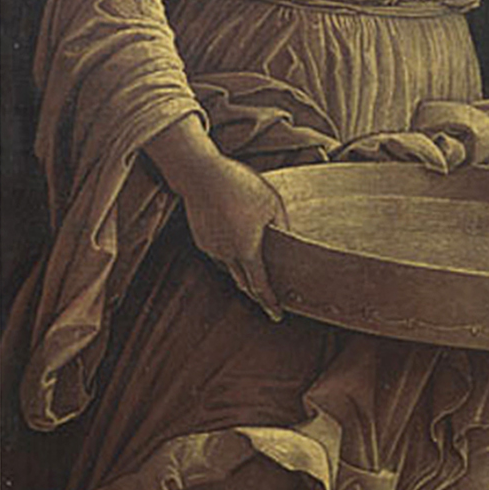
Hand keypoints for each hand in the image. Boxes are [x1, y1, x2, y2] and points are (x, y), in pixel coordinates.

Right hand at [144, 121, 287, 318]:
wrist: (201, 175)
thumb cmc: (240, 186)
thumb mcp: (272, 202)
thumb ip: (281, 226)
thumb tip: (287, 240)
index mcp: (247, 250)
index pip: (260, 286)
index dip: (270, 302)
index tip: (277, 314)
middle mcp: (227, 255)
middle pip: (244, 282)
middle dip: (256, 292)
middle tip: (268, 299)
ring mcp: (211, 248)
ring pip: (230, 267)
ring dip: (242, 269)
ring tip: (252, 260)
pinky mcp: (201, 240)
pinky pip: (218, 253)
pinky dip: (228, 252)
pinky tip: (233, 236)